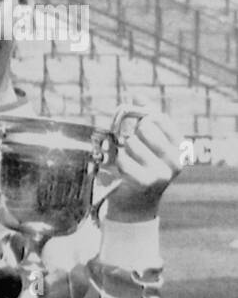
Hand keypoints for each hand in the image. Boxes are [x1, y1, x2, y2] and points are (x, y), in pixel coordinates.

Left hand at [104, 105, 184, 221]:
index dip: (141, 117)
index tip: (135, 127)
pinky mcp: (146, 182)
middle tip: (129, 147)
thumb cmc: (142, 166)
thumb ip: (146, 118)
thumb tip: (138, 95)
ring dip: (121, 150)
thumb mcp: (149, 142)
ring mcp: (163, 172)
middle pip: (144, 127)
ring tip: (126, 159)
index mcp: (181, 146)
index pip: (159, 117)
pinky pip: (122, 159)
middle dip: (130, 134)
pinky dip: (116, 161)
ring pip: (131, 143)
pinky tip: (121, 168)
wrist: (137, 202)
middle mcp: (177, 159)